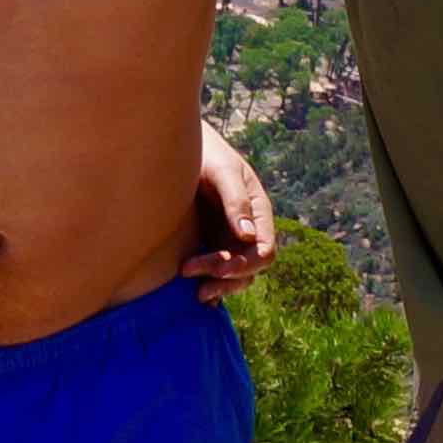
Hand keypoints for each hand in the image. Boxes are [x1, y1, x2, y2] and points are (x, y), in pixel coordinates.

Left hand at [183, 122, 275, 301]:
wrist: (177, 146)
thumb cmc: (205, 154)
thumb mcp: (222, 172)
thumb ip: (235, 200)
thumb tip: (247, 236)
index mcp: (258, 212)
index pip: (264, 251)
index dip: (245, 265)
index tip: (219, 267)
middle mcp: (247, 229)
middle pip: (248, 268)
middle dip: (224, 276)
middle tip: (188, 270)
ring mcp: (228, 238)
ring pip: (234, 276)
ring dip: (217, 285)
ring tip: (194, 291)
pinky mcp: (209, 242)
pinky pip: (216, 272)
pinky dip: (211, 286)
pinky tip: (196, 296)